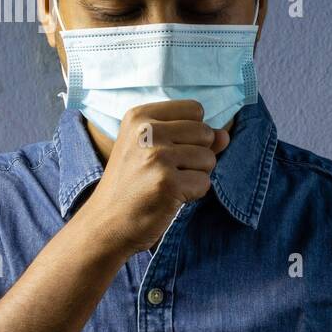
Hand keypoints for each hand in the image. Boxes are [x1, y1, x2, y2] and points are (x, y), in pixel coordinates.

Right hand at [77, 99, 229, 255]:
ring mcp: (157, 157)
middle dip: (197, 155)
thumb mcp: (153, 150)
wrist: (106, 223)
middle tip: (167, 171)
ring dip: (195, 176)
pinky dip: (193, 194)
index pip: (194, 109)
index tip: (169, 149)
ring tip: (167, 184)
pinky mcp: (167, 183)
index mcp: (139, 116)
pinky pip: (204, 183)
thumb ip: (191, 138)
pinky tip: (169, 198)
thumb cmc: (132, 185)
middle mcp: (146, 131)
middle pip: (206, 133)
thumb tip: (225, 135)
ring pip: (209, 158)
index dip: (192, 132)